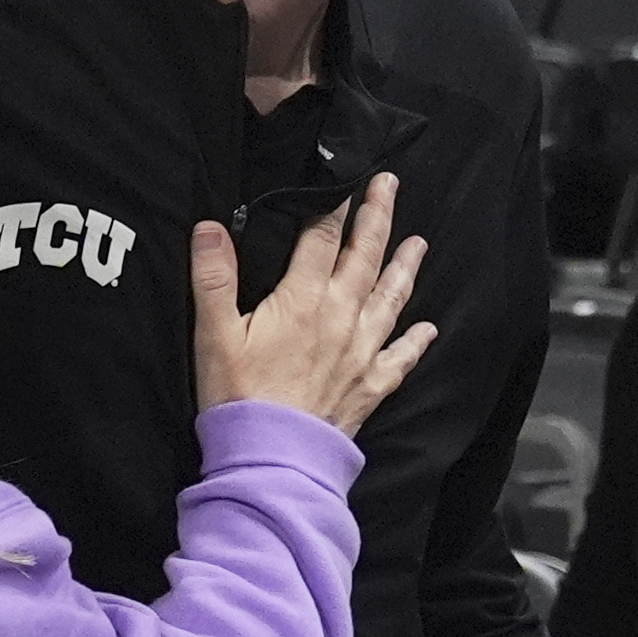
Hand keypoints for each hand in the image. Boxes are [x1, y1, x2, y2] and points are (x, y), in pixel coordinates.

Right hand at [190, 171, 435, 435]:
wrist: (271, 459)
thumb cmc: (238, 398)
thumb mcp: (214, 335)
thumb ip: (214, 278)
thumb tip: (209, 227)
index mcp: (303, 300)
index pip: (322, 238)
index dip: (334, 205)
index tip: (346, 177)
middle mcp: (341, 318)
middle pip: (365, 258)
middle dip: (377, 218)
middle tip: (389, 185)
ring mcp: (360, 353)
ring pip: (390, 299)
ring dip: (404, 268)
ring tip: (419, 243)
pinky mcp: (369, 386)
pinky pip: (400, 359)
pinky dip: (415, 342)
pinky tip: (428, 330)